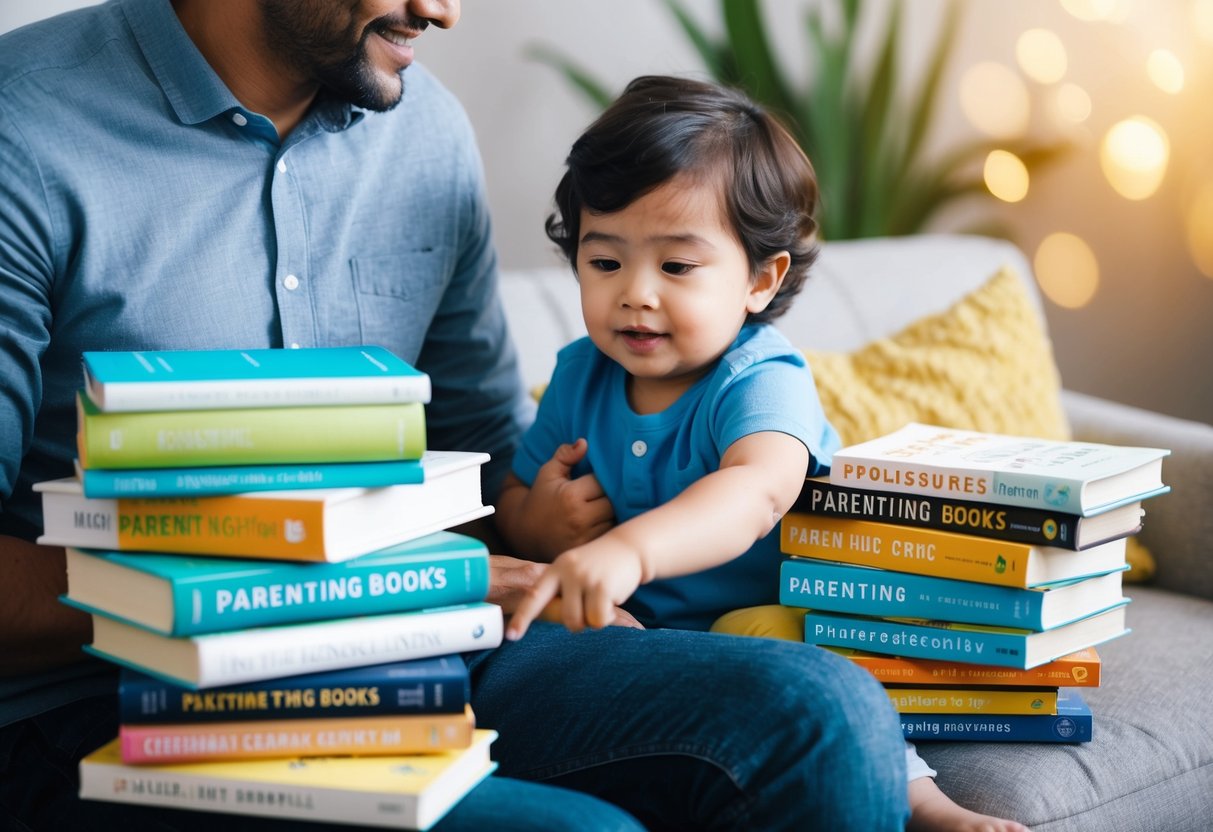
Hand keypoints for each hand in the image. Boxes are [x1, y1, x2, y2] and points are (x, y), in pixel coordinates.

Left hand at [488, 555, 643, 629]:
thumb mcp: (574, 570)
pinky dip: (607, 617)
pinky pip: (598, 618)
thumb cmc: (599, 566)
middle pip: (564, 617)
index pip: (534, 596)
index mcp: (555, 569)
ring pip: (581, 621)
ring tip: (602, 602)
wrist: (629, 548)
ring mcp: (585, 577)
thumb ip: (561, 590)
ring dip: (594, 620)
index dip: (522, 618)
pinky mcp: (603, 586)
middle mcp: (567, 572)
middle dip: (578, 622)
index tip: (511, 636)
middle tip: (589, 608)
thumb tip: (550, 619)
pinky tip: (612, 601)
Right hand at [527, 439, 614, 556]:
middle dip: (610, 497)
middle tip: (601, 496)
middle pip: (613, 502)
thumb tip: (584, 442)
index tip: (596, 481)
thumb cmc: (540, 498)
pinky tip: (600, 524)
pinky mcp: (587, 549)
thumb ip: (565, 455)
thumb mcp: (548, 473)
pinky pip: (608, 536)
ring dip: (612, 515)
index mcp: (571, 495)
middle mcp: (579, 518)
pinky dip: (608, 530)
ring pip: (614, 520)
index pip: (602, 482)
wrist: (525, 533)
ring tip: (602, 510)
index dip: (602, 480)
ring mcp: (584, 537)